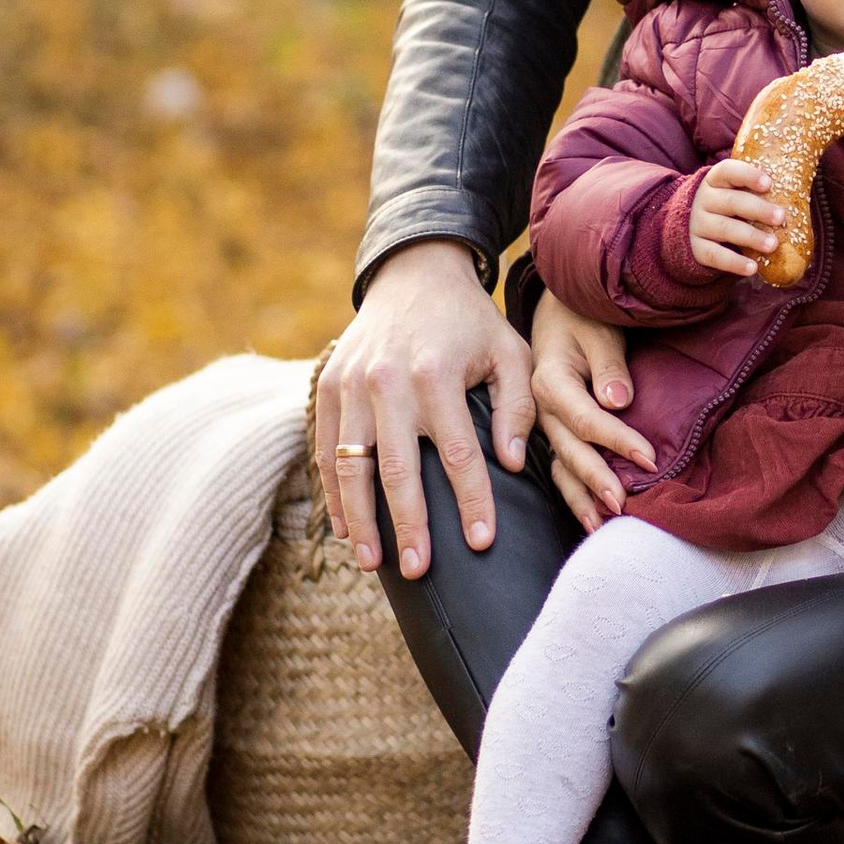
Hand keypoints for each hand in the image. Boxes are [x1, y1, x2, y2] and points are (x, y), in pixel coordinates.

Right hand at [317, 241, 531, 576]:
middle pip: (397, 469)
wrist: (414, 273)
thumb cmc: (471, 321)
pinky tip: (347, 527)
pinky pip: (326, 450)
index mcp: (437, 375)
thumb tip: (511, 464)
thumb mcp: (509, 351)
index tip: (482, 541)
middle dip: (408, 524)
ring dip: (361, 519)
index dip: (471, 501)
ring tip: (374, 562)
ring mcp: (351, 385)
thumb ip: (518, 405)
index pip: (457, 454)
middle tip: (418, 570)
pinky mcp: (327, 387)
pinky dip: (333, 493)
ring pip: (350, 466)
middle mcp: (388, 383)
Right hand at [531, 290, 652, 532]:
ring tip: (601, 527)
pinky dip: (574, 493)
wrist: (560, 311)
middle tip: (622, 506)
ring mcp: (545, 424)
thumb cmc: (584, 315)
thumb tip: (617, 401)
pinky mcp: (554, 431)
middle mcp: (542, 409)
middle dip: (596, 480)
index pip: (586, 418)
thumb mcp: (597, 328)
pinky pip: (560, 466)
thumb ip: (608, 364)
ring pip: (560, 467)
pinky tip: (589, 518)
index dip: (617, 440)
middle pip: (570, 450)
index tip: (649, 458)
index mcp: (550, 381)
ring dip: (581, 498)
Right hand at [689, 158, 785, 276]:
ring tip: (773, 245)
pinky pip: (715, 256)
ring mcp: (697, 225)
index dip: (747, 175)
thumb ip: (757, 190)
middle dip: (758, 209)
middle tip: (781, 217)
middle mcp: (703, 200)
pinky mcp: (696, 249)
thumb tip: (802, 186)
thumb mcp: (734, 192)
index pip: (727, 171)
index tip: (768, 183)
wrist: (691, 229)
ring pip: (725, 229)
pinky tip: (753, 268)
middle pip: (731, 201)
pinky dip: (735, 263)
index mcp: (715, 180)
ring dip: (752, 237)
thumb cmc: (727, 206)